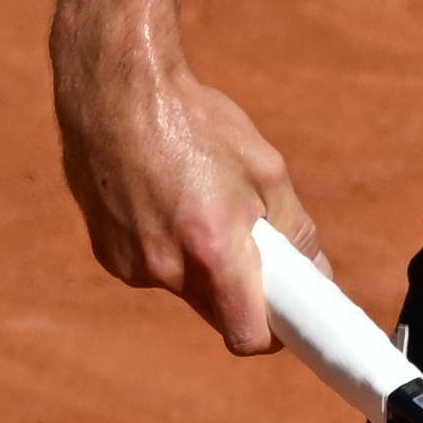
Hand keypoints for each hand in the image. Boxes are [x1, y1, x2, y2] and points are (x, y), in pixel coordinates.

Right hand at [52, 26, 311, 352]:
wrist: (116, 87)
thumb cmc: (196, 121)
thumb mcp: (265, 168)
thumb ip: (295, 229)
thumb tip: (315, 272)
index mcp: (213, 248)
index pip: (248, 335)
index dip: (273, 333)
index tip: (287, 318)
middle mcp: (167, 267)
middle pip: (218, 315)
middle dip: (241, 294)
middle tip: (253, 248)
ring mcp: (130, 263)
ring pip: (184, 289)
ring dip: (202, 267)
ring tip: (199, 204)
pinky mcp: (107, 253)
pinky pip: (151, 268)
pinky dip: (166, 248)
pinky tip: (163, 200)